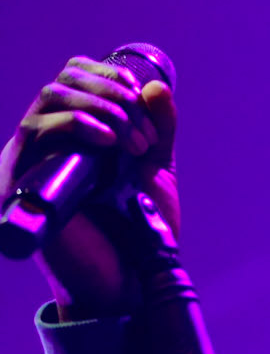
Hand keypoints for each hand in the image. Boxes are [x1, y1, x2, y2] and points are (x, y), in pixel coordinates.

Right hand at [0, 56, 178, 316]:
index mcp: (75, 134)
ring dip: (100, 108)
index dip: (106, 75)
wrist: (134, 277)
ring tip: (132, 144)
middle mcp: (49, 143)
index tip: (140, 95)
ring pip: (48, 102)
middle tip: (143, 135)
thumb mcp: (154, 168)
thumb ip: (158, 128)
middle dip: (110, 94)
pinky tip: (108, 141)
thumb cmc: (140, 228)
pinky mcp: (26, 183)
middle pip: (61, 84)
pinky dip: (76, 125)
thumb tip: (154, 86)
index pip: (74, 78)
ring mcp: (35, 161)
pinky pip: (38, 136)